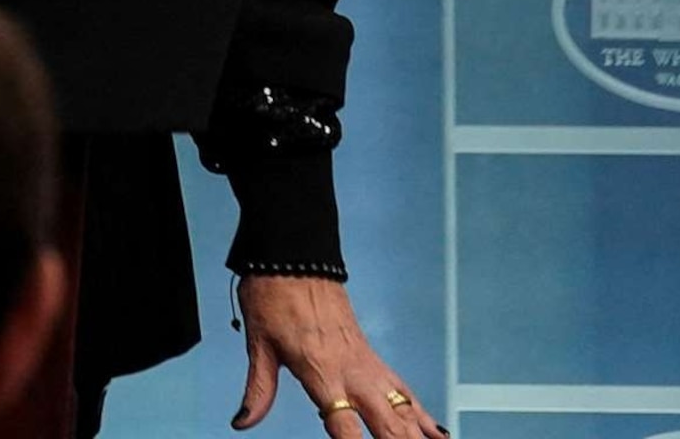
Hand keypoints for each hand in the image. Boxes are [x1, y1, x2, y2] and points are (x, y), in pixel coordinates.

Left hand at [233, 276, 443, 438]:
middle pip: (386, 422)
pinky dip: (422, 415)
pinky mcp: (374, 358)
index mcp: (320, 371)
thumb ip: (258, 390)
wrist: (294, 259)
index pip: (343, 424)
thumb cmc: (274, 296)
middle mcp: (351, 372)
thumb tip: (243, 421)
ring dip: (416, 435)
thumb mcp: (258, 345)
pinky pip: (404, 391)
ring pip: (404, 410)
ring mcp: (368, 365)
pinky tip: (436, 434)